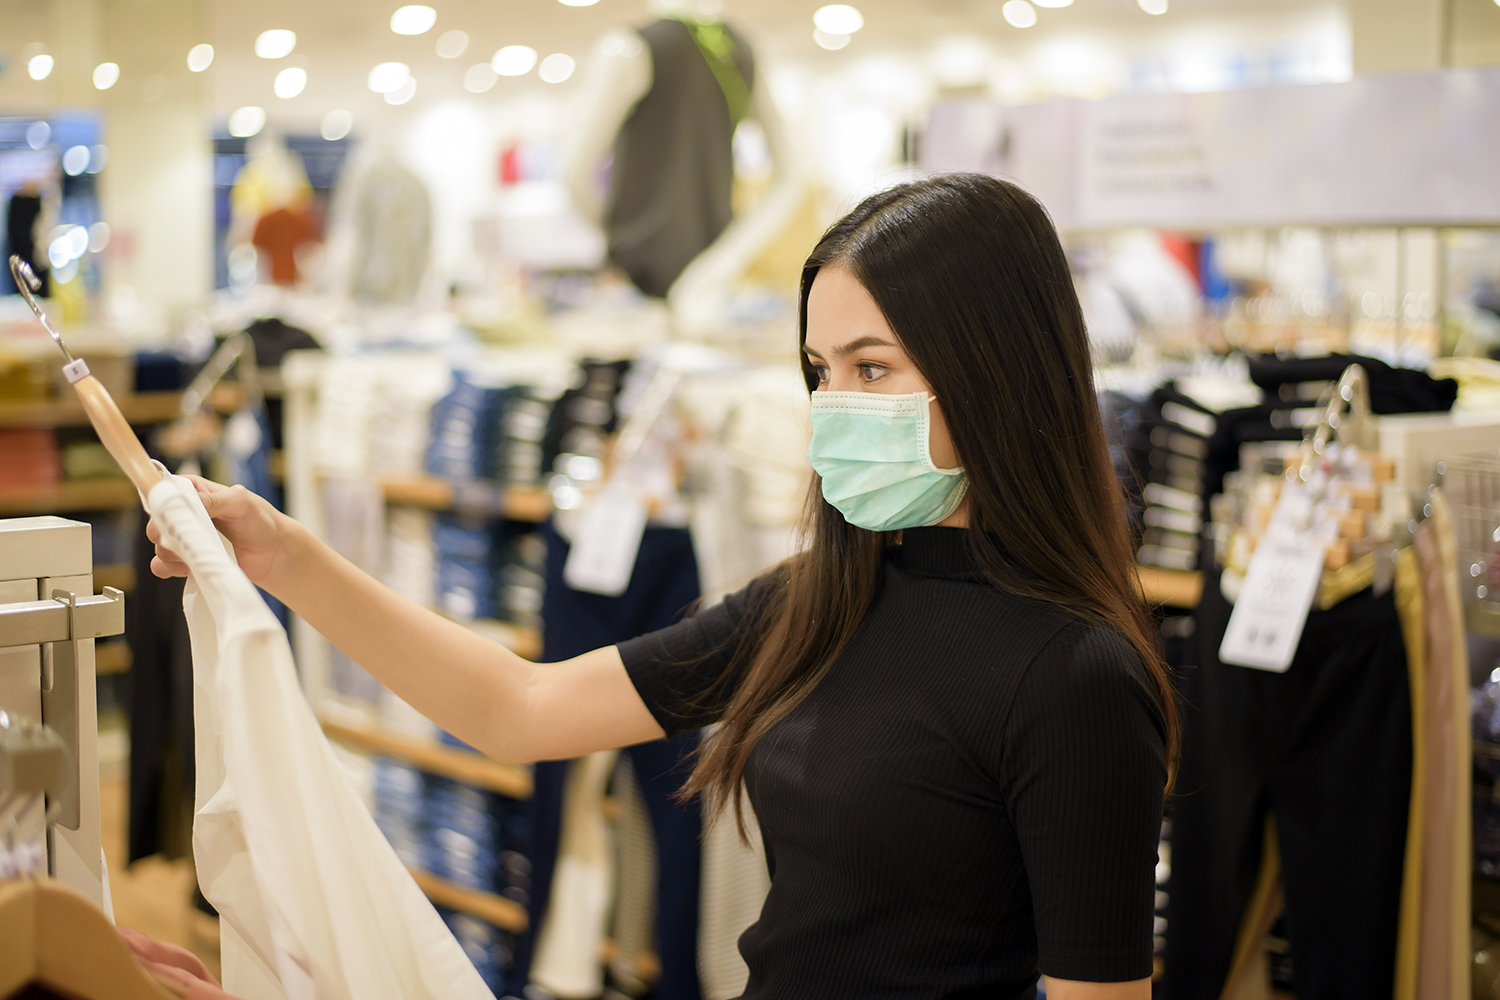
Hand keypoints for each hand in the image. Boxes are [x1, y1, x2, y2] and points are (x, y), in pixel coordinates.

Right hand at [147, 475, 291, 588]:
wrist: (274, 554)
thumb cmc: (261, 521)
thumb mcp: (240, 502)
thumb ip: (214, 500)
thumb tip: (189, 504)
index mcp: (192, 490)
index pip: (161, 491)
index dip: (161, 505)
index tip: (173, 518)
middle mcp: (183, 513)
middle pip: (155, 523)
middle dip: (167, 534)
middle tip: (190, 539)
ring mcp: (184, 538)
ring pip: (157, 547)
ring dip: (172, 554)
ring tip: (200, 554)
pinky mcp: (185, 560)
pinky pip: (162, 566)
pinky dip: (171, 569)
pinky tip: (191, 568)